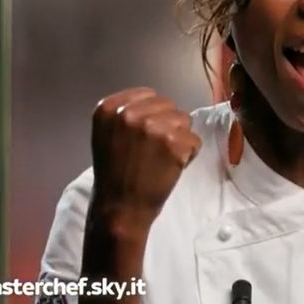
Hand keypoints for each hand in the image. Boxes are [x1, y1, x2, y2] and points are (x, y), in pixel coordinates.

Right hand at [89, 88, 201, 234]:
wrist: (120, 208)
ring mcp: (153, 127)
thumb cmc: (114, 172)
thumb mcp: (108, 133)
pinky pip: (194, 140)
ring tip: (162, 158)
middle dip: (167, 125)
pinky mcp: (174, 143)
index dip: (153, 115)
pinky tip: (171, 167)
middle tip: (153, 150)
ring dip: (179, 139)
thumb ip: (127, 113)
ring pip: (185, 120)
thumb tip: (157, 102)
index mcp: (110, 108)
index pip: (149, 95)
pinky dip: (188, 155)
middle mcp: (129, 113)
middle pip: (169, 106)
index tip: (144, 136)